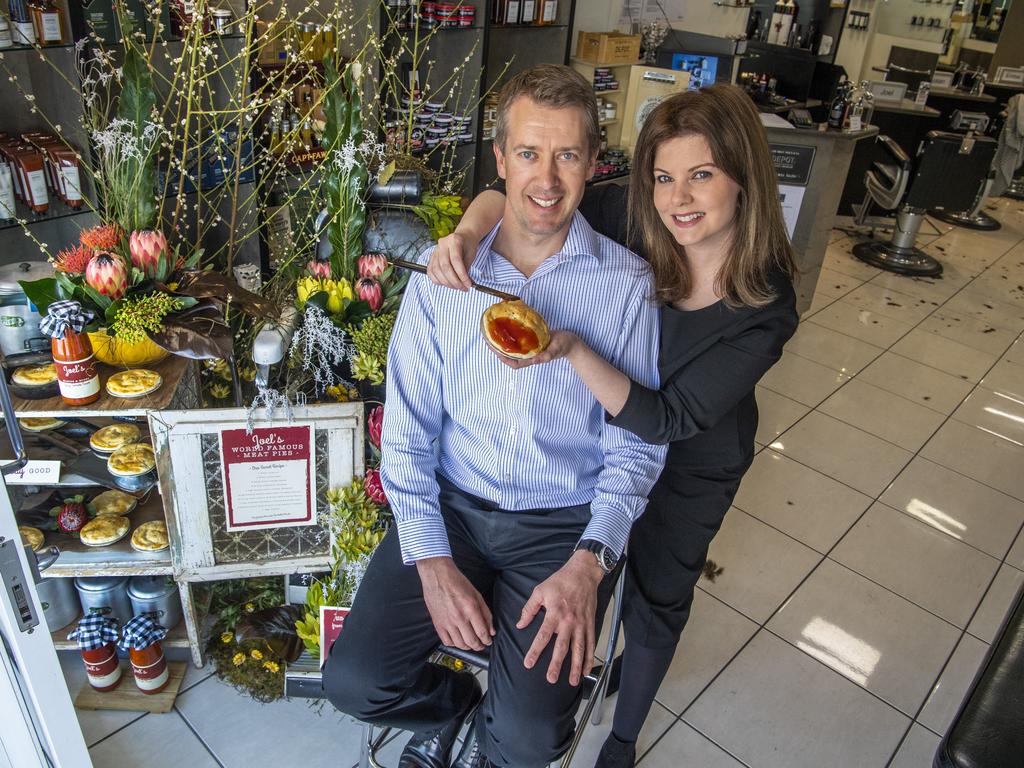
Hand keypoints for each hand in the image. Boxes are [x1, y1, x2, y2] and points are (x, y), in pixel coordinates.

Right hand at [416, 556, 493, 650]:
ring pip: (460, 644)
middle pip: (472, 641)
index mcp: (470, 608)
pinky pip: (446, 641)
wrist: (437, 576)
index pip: (482, 632)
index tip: (488, 640)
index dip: (487, 640)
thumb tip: (491, 630)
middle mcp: (459, 617)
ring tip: (471, 644)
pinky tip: (458, 640)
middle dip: (479, 646)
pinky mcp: (437, 623)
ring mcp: (447, 622)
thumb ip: (486, 613)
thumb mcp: (477, 594)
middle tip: (481, 645)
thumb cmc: (457, 582)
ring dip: (468, 647)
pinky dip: (454, 644)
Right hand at [427, 232, 474, 290]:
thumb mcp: (471, 255)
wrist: (462, 238)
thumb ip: (466, 269)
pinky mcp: (431, 258)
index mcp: (454, 241)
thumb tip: (465, 284)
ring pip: (437, 270)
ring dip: (447, 283)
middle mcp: (442, 244)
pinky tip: (447, 283)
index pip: (456, 260)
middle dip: (454, 281)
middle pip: (445, 267)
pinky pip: (430, 272)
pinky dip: (438, 280)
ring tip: (456, 286)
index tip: (468, 284)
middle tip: (462, 288)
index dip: (462, 275)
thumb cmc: (467, 246)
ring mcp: (435, 251)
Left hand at [490, 330, 579, 369]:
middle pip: (510, 356)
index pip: (515, 363)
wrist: (570, 342)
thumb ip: (547, 355)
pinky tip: (506, 329)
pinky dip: (511, 337)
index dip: (504, 359)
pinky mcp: (532, 341)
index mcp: (533, 358)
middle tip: (487, 340)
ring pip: (513, 348)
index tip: (494, 351)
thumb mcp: (556, 349)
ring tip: (493, 335)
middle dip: (498, 350)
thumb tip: (535, 360)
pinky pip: (519, 341)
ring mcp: (530, 348)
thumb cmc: (564, 346)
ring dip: (502, 343)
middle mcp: (529, 354)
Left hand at [516, 550, 604, 685]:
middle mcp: (569, 621)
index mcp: (554, 613)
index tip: (528, 663)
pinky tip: (586, 669)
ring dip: (575, 666)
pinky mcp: (590, 623)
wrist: (583, 572)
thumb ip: (529, 609)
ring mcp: (581, 624)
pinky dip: (589, 657)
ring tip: (572, 681)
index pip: (543, 636)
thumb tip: (520, 624)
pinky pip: (590, 643)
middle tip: (551, 679)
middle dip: (556, 664)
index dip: (535, 651)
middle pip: (562, 647)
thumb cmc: (560, 581)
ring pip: (578, 649)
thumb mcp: (540, 591)